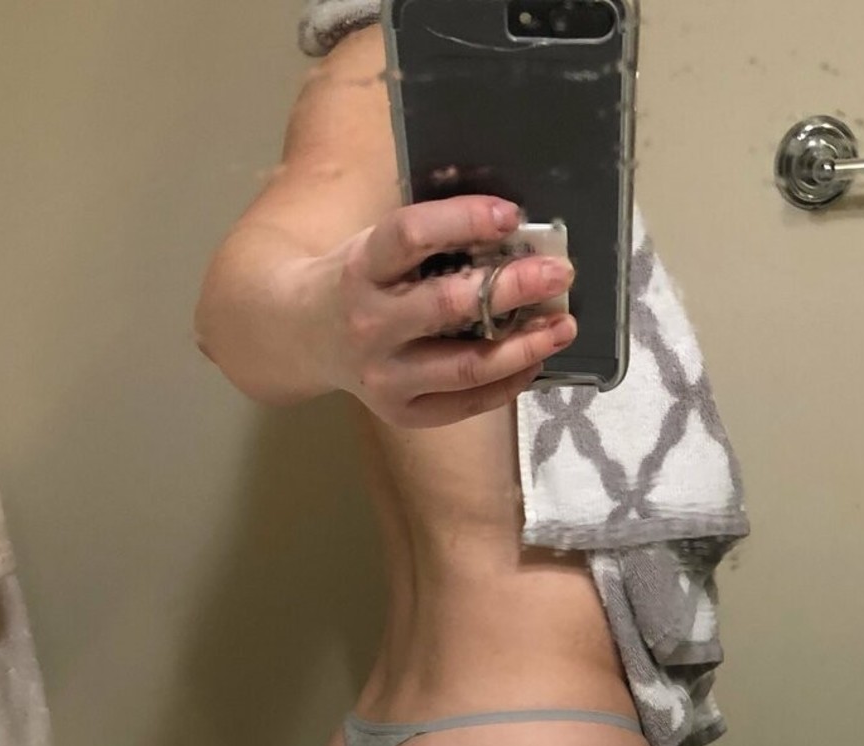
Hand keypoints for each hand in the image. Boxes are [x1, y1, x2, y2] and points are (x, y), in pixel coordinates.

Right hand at [322, 194, 576, 426]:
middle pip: (449, 306)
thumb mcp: (373, 246)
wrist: (301, 336)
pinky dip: (508, 382)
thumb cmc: (354, 280)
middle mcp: (369, 325)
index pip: (411, 235)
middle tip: (559, 273)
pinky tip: (534, 360)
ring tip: (562, 327)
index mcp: (361, 268)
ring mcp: (385, 377)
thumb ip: (428, 240)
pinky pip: (467, 403)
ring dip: (524, 346)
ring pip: (467, 366)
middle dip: (513, 287)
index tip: (511, 215)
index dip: (464, 220)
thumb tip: (512, 229)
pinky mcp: (402, 413)